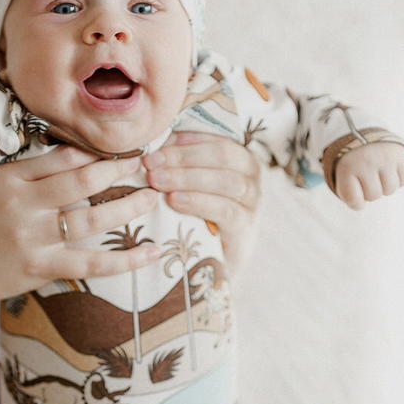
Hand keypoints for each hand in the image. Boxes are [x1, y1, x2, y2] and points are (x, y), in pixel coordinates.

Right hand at [0, 146, 161, 307]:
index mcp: (10, 177)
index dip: (97, 150)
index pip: (63, 156)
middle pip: (83, 181)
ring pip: (92, 218)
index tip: (123, 144)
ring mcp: (33, 238)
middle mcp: (23, 205)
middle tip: (148, 160)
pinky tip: (153, 251)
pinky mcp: (41, 267)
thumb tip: (78, 151)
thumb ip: (29, 170)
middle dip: (119, 170)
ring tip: (154, 194)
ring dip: (129, 206)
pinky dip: (126, 260)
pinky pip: (92, 263)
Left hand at [142, 132, 258, 273]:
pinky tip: (174, 200)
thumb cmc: (197, 217)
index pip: (217, 139)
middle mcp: (251, 177)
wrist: (214, 264)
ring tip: (157, 181)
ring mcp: (252, 203)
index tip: (156, 145)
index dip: (186, 140)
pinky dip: (198, 202)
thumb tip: (153, 145)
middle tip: (151, 164)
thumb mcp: (190, 186)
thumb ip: (179, 164)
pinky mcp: (245, 229)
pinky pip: (225, 210)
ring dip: (186, 178)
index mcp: (239, 158)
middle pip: (222, 155)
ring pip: (226, 181)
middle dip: (182, 157)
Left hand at [335, 141, 403, 210]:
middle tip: (367, 178)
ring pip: (390, 190)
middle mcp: (366, 160)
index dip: (357, 201)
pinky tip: (389, 169)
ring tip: (378, 174)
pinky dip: (398, 179)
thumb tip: (361, 205)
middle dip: (371, 192)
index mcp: (347, 167)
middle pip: (374, 196)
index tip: (355, 190)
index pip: (355, 202)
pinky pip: (403, 181)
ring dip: (385, 186)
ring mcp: (384, 157)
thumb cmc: (354, 167)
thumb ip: (350, 196)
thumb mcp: (344, 179)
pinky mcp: (400, 154)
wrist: (367, 139)